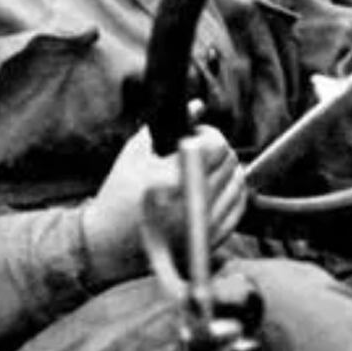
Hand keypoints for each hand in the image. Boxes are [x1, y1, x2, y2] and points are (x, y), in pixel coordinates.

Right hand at [81, 123, 245, 284]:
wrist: (112, 245)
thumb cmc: (119, 196)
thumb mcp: (134, 155)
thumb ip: (168, 127)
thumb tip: (197, 105)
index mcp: (173, 179)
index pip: (215, 145)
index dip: (206, 133)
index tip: (192, 135)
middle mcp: (193, 204)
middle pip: (230, 160)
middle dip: (216, 148)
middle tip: (195, 151)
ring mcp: (206, 225)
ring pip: (239, 182)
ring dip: (225, 169)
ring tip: (200, 171)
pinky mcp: (213, 239)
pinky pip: (239, 206)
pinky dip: (232, 192)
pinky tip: (211, 188)